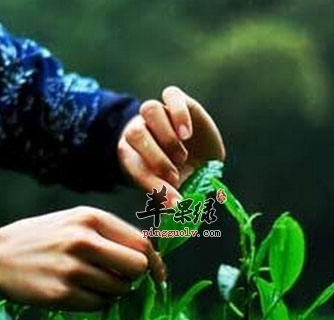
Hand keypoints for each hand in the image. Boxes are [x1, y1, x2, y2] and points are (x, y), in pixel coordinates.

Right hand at [0, 207, 164, 319]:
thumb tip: (148, 257)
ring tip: (90, 282)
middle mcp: (82, 240)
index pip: (141, 242)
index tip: (158, 274)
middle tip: (119, 278)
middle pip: (137, 267)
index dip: (154, 262)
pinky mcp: (60, 294)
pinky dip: (96, 303)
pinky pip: (99, 306)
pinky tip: (77, 292)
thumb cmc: (39, 238)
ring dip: (113, 291)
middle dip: (134, 277)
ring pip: (119, 289)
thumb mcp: (72, 222)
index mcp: (89, 218)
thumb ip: (109, 234)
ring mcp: (71, 268)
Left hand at [118, 86, 225, 205]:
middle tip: (175, 175)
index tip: (174, 201)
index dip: (153, 184)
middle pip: (135, 133)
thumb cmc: (182, 176)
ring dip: (167, 136)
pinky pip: (171, 94)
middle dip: (157, 158)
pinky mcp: (178, 101)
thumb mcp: (174, 189)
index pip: (135, 166)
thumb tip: (176, 209)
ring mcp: (159, 114)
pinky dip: (179, 113)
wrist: (200, 155)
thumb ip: (170, 197)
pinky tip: (187, 134)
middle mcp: (142, 130)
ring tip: (182, 155)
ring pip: (149, 109)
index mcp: (133, 155)